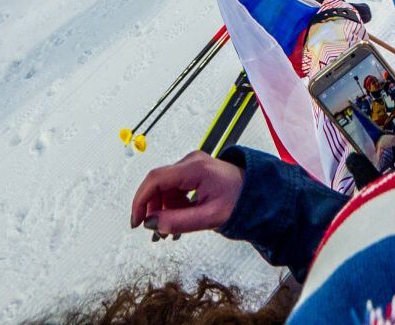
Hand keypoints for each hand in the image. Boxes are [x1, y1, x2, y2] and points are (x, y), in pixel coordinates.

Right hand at [130, 150, 244, 236]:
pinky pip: (174, 188)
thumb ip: (178, 221)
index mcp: (195, 168)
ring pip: (165, 188)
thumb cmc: (240, 201)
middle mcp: (191, 162)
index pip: (156, 179)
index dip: (140, 201)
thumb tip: (151, 224)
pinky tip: (178, 220)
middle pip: (158, 183)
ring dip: (163, 209)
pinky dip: (172, 205)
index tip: (136, 222)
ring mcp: (192, 165)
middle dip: (153, 209)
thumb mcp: (209, 217)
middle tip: (156, 232)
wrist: (258, 193)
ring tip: (170, 230)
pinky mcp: (194, 172)